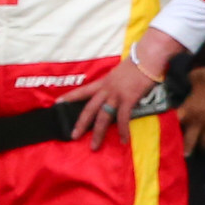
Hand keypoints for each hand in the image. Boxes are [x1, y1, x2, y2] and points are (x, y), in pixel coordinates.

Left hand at [54, 29, 180, 149]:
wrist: (147, 58)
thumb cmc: (137, 65)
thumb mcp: (119, 75)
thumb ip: (114, 85)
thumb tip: (113, 95)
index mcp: (103, 83)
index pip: (82, 91)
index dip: (70, 97)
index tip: (57, 103)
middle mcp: (106, 89)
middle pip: (89, 108)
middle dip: (81, 123)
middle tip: (73, 136)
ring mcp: (116, 95)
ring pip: (102, 116)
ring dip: (98, 133)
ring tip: (94, 146)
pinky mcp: (128, 99)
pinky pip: (123, 117)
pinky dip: (123, 130)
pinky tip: (123, 140)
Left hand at [177, 67, 204, 152]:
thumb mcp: (195, 77)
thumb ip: (191, 82)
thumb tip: (190, 79)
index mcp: (187, 109)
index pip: (175, 122)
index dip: (169, 128)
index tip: (165, 135)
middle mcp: (198, 121)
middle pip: (189, 140)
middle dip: (186, 149)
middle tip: (184, 156)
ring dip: (203, 148)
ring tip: (201, 153)